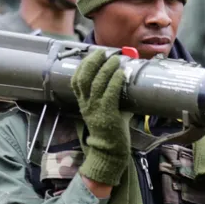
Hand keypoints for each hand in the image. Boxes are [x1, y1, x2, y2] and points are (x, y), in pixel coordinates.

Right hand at [72, 49, 132, 188]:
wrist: (111, 152)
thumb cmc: (112, 130)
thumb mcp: (110, 110)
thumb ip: (114, 96)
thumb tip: (128, 80)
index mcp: (84, 103)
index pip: (77, 80)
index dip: (83, 65)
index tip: (92, 54)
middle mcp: (87, 104)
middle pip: (84, 77)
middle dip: (93, 61)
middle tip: (103, 52)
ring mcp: (96, 109)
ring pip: (97, 83)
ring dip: (107, 68)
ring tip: (116, 58)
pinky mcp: (107, 114)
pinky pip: (109, 93)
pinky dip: (115, 81)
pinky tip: (121, 73)